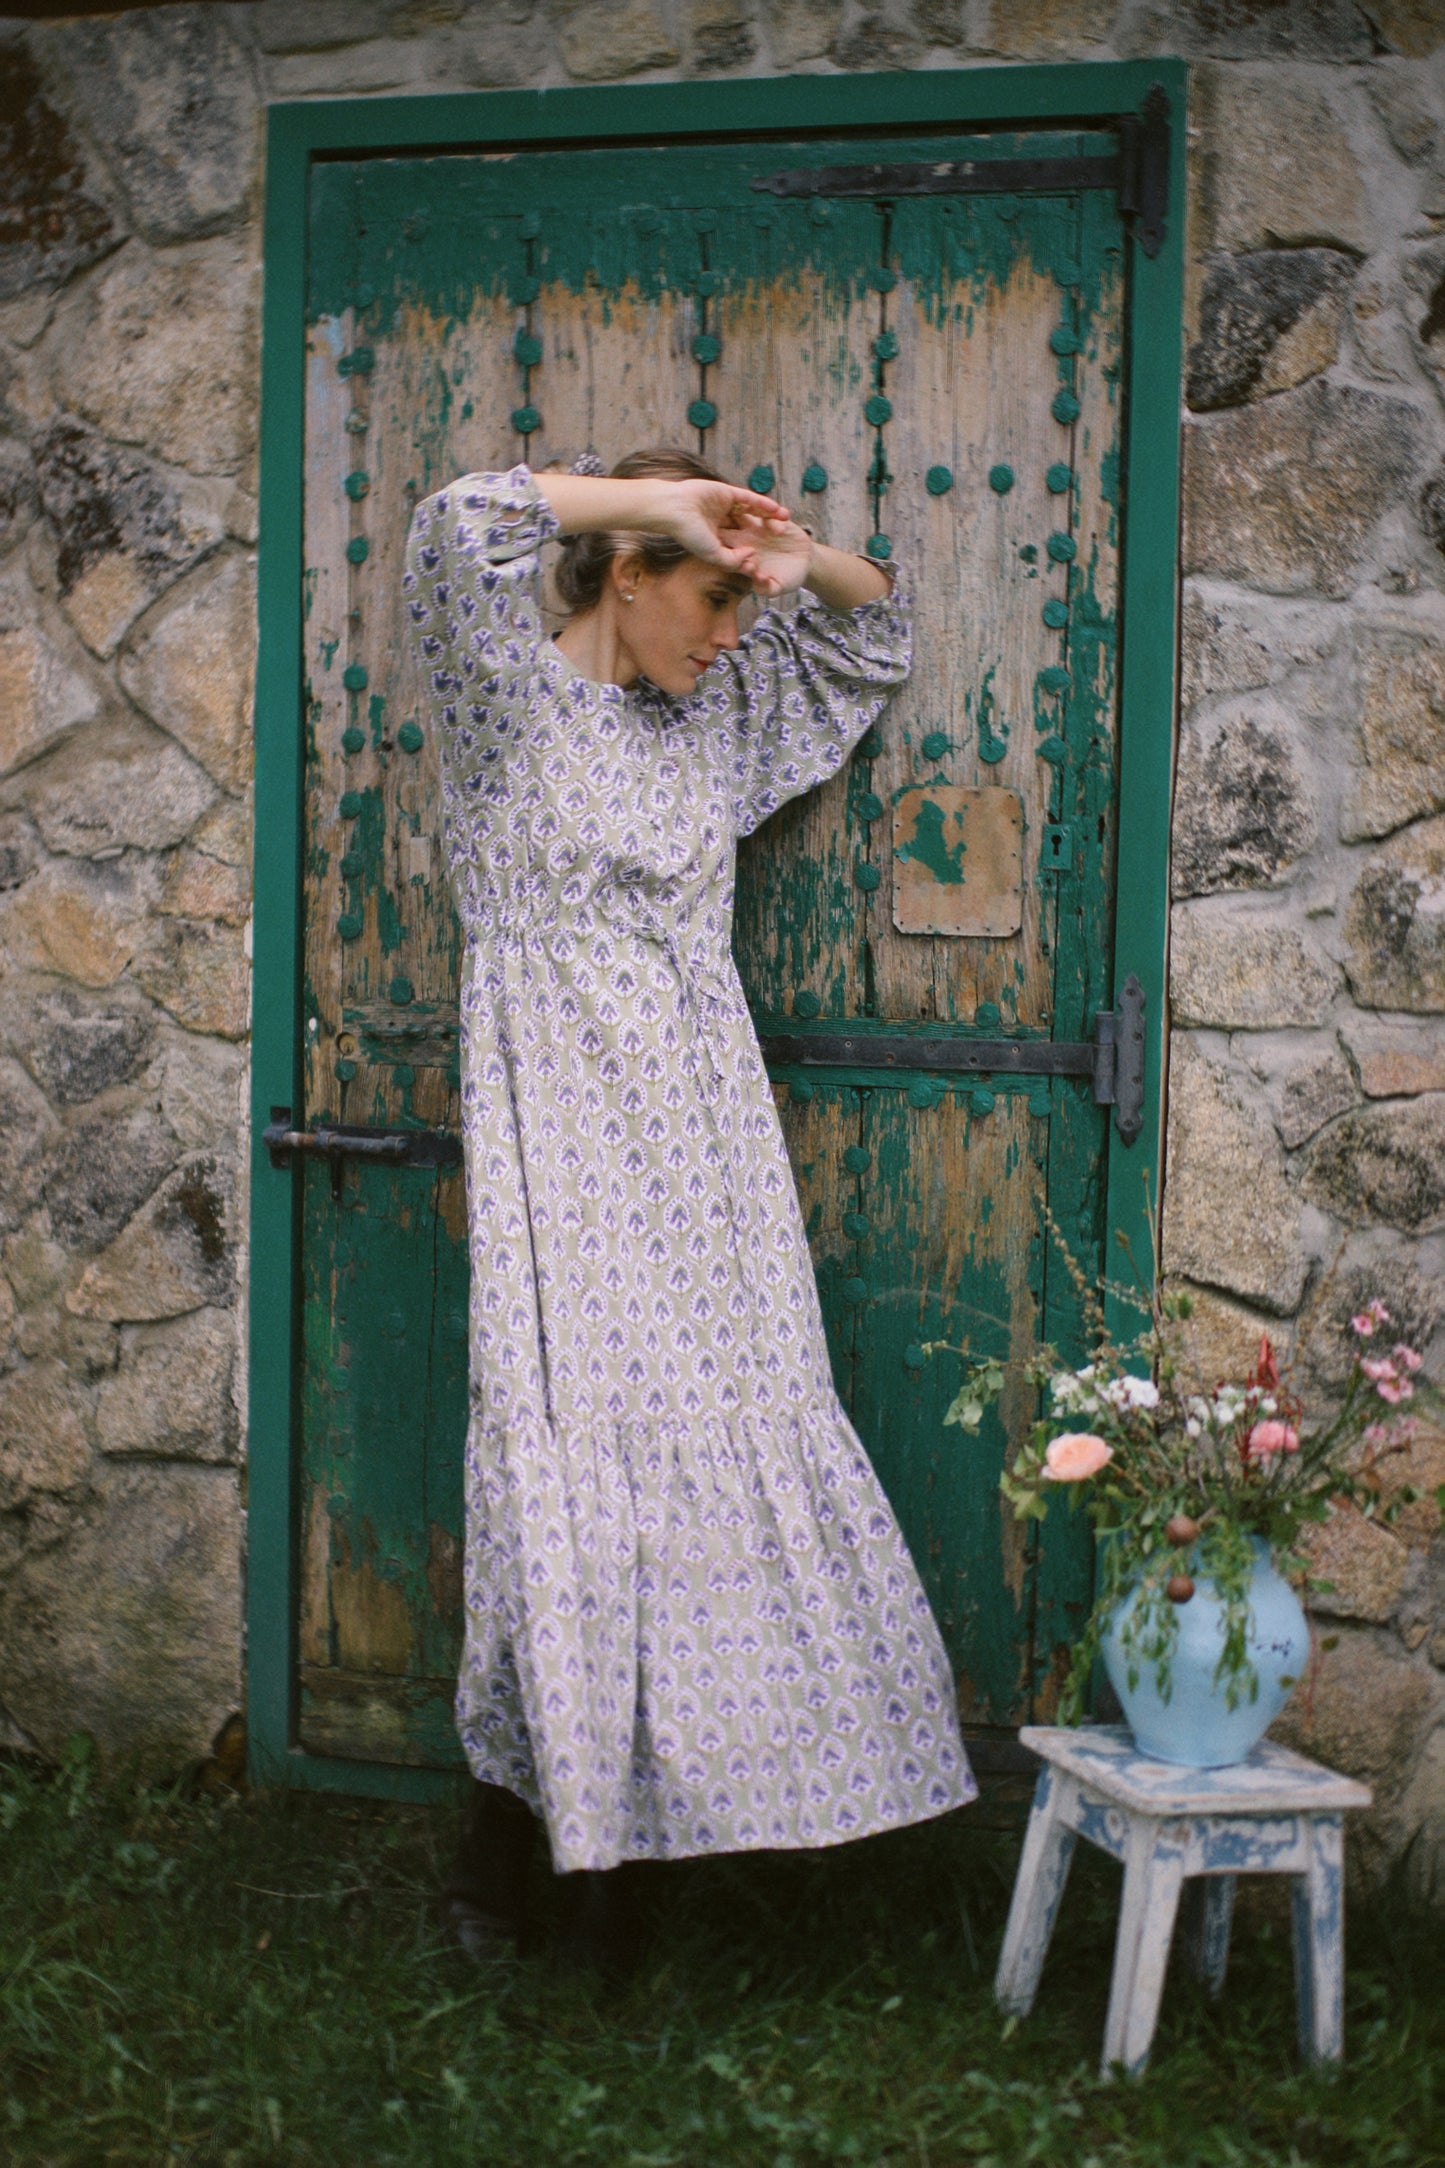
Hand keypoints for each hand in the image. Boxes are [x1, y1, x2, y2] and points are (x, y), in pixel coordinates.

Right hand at [648, 478, 793, 579]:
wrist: (674, 509)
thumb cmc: (690, 535)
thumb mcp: (713, 554)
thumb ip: (733, 560)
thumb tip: (752, 556)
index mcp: (716, 538)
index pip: (739, 545)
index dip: (754, 551)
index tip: (770, 556)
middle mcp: (721, 522)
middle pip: (748, 527)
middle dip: (765, 531)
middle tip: (782, 537)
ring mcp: (723, 506)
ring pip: (751, 512)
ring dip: (767, 515)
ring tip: (786, 520)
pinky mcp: (726, 492)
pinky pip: (748, 498)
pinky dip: (762, 503)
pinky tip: (776, 509)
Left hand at [727, 512, 814, 597]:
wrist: (804, 562)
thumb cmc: (786, 577)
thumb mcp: (777, 587)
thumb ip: (766, 588)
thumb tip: (758, 580)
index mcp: (742, 558)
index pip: (730, 556)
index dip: (734, 558)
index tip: (748, 564)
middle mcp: (744, 541)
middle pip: (731, 531)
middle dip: (733, 530)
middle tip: (747, 537)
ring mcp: (756, 528)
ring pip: (747, 515)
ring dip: (752, 514)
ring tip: (767, 523)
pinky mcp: (771, 518)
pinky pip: (768, 512)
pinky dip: (775, 515)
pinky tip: (785, 521)